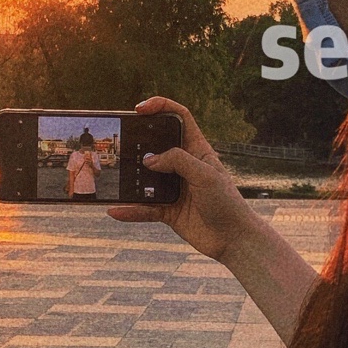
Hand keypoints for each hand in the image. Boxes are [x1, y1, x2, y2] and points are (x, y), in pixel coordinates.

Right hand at [107, 96, 254, 261]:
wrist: (233, 240)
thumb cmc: (227, 203)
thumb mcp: (205, 174)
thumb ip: (178, 161)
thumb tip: (149, 160)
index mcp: (197, 150)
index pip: (180, 118)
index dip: (161, 107)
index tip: (140, 109)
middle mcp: (184, 166)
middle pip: (156, 146)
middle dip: (137, 143)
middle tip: (120, 143)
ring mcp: (174, 188)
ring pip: (145, 178)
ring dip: (129, 179)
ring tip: (113, 178)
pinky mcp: (168, 210)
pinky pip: (144, 208)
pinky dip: (130, 210)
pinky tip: (116, 210)